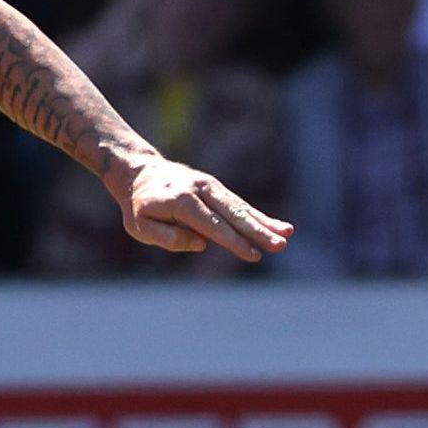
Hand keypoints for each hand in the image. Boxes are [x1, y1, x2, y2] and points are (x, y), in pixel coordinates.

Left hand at [109, 149, 291, 262]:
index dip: (233, 241)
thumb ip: (168, 237)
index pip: (212, 225)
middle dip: (258, 231)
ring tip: (287, 234)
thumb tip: (202, 243)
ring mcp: (211, 186)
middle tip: (279, 245)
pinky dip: (259, 215)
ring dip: (265, 222)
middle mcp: (200, 189)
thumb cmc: (139, 206)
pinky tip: (279, 226)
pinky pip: (239, 204)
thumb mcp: (140, 226)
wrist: (139, 173)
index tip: (253, 254)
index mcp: (181, 201)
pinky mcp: (217, 189)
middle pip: (233, 213)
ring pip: (241, 207)